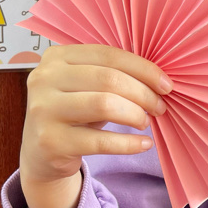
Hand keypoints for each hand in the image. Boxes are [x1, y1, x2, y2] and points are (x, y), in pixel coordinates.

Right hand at [18, 44, 172, 207]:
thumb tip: (161, 78)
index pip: (109, 55)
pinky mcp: (50, 142)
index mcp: (56, 57)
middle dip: (143, 93)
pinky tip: (144, 143)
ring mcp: (44, 110)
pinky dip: (128, 143)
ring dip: (135, 114)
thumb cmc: (73, 112)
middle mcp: (44, 79)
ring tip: (145, 122)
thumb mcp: (85, 86)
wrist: (41, 153)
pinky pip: (100, 141)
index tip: (166, 85)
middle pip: (109, 79)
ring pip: (105, 105)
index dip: (143, 68)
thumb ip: (112, 73)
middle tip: (159, 107)